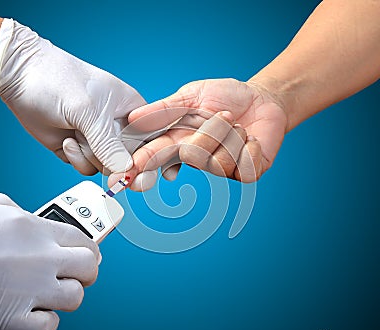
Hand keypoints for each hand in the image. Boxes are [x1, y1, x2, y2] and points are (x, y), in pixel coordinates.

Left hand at [0, 19, 160, 189]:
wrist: (19, 79)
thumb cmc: (57, 79)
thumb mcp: (87, 110)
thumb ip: (108, 143)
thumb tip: (125, 170)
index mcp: (132, 110)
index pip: (153, 139)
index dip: (153, 156)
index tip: (142, 168)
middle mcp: (119, 127)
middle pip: (133, 160)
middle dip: (120, 165)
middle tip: (112, 170)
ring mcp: (100, 140)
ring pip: (109, 168)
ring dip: (90, 157)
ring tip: (75, 135)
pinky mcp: (82, 150)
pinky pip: (89, 168)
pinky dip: (76, 159)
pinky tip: (66, 140)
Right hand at [0, 193, 99, 329]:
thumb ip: (17, 211)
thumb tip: (29, 215)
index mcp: (35, 229)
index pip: (84, 240)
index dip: (90, 250)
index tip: (87, 256)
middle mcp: (39, 258)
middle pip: (89, 268)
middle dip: (86, 273)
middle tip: (74, 275)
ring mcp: (28, 289)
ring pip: (75, 297)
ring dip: (66, 298)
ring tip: (48, 294)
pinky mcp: (10, 319)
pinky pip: (48, 326)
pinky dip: (44, 323)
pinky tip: (31, 314)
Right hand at [109, 78, 286, 187]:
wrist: (261, 99)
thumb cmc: (225, 96)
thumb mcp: (192, 95)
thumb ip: (164, 109)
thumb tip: (133, 118)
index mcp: (180, 140)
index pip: (155, 156)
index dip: (140, 166)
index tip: (124, 176)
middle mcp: (197, 158)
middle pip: (192, 156)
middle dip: (210, 132)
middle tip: (224, 115)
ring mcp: (220, 168)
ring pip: (218, 162)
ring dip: (233, 136)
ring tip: (238, 126)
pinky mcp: (245, 173)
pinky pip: (243, 169)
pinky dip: (249, 147)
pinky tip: (251, 139)